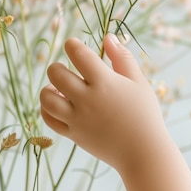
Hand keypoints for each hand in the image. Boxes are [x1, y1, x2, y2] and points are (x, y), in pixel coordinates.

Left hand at [40, 36, 190, 190]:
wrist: (144, 153)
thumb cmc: (145, 114)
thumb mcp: (138, 82)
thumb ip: (122, 58)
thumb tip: (108, 37)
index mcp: (105, 82)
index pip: (79, 54)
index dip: (72, 45)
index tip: (73, 45)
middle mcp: (88, 99)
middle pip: (56, 74)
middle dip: (57, 66)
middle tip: (67, 69)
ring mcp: (78, 118)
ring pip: (47, 98)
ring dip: (48, 88)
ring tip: (58, 87)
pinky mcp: (73, 135)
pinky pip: (49, 119)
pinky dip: (46, 108)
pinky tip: (56, 102)